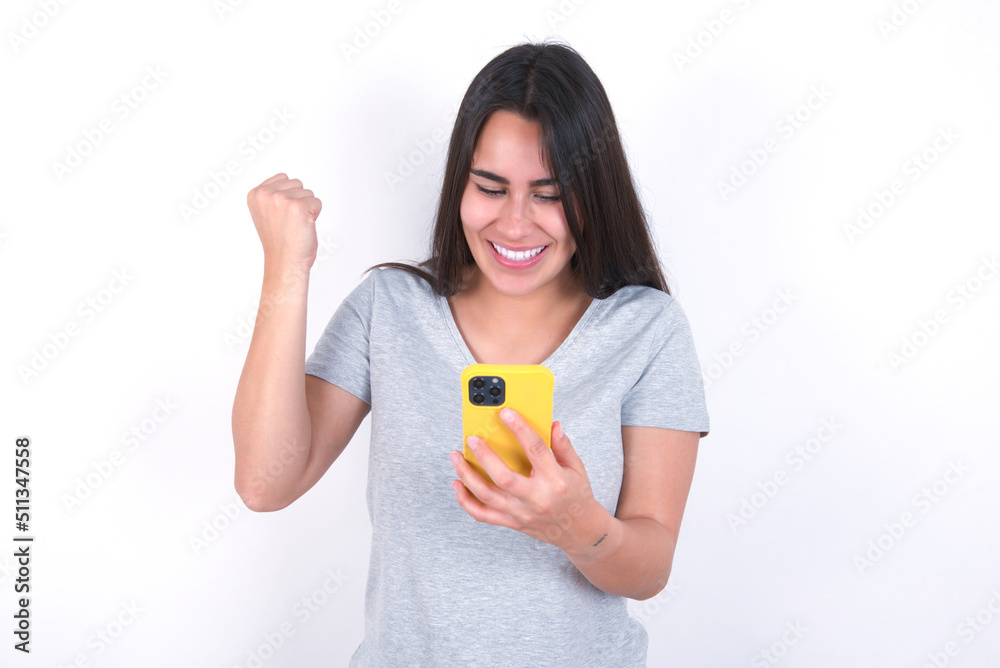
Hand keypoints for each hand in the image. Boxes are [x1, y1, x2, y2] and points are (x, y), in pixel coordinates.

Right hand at [246, 173, 321, 273]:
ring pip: (308, 193)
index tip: (281, 215)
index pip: (283, 178)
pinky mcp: (297, 207)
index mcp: (255, 194)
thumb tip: (286, 179)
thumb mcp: (266, 212)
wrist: (285, 263)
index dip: (288, 197)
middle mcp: (265, 194)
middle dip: (298, 201)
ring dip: (307, 209)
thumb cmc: (280, 242)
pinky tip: (303, 227)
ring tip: (295, 225)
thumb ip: (272, 194)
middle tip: (290, 222)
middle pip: (297, 183)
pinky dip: (315, 215)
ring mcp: (281, 199)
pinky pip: (317, 202)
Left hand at [449, 408, 608, 554]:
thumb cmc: (577, 497)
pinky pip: (483, 515)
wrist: (580, 532)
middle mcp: (537, 498)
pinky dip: (466, 501)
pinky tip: (458, 485)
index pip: (536, 450)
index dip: (520, 429)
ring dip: (468, 476)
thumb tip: (552, 424)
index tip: (506, 413)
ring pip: (488, 496)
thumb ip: (563, 446)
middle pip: (504, 478)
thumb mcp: (577, 469)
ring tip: (456, 458)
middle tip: (472, 439)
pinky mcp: (513, 522)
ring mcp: (522, 513)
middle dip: (484, 456)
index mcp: (555, 480)